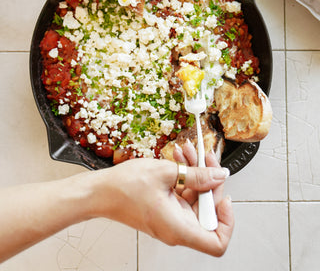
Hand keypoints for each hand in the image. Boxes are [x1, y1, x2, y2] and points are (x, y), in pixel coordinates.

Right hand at [84, 153, 233, 256]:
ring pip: (195, 199)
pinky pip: (183, 195)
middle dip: (210, 182)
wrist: (100, 191)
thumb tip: (219, 177)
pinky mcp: (165, 210)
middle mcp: (177, 228)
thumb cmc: (124, 188)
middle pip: (208, 212)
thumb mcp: (166, 173)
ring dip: (196, 174)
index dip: (227, 221)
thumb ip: (197, 175)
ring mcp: (170, 219)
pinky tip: (180, 159)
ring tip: (189, 151)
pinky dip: (185, 177)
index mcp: (178, 228)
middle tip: (206, 158)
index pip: (217, 242)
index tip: (224, 196)